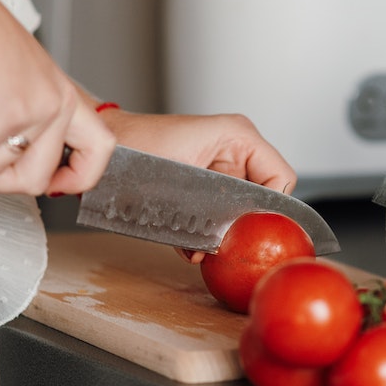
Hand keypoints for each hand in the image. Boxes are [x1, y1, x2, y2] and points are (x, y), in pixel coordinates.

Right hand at [0, 0, 115, 194]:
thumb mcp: (9, 73)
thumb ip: (20, 106)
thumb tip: (5, 148)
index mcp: (60, 91)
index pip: (99, 146)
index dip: (79, 176)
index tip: (54, 186)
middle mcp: (56, 102)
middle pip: (39, 177)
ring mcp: (33, 112)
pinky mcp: (3, 119)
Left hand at [97, 108, 298, 262]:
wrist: (104, 154)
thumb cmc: (136, 150)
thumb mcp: (185, 177)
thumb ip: (219, 206)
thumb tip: (232, 238)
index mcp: (240, 137)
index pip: (281, 178)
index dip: (274, 209)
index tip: (257, 232)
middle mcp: (236, 151)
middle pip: (264, 197)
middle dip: (247, 226)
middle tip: (230, 245)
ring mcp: (221, 169)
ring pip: (242, 211)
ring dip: (225, 234)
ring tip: (205, 248)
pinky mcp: (205, 187)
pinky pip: (220, 215)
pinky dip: (207, 235)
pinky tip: (191, 247)